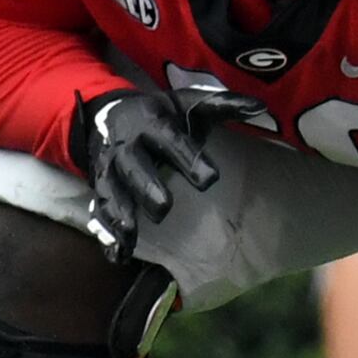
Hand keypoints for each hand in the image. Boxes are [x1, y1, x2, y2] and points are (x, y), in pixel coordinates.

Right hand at [72, 86, 223, 256]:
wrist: (107, 113)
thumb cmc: (159, 114)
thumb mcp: (187, 103)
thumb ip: (222, 104)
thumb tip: (259, 106)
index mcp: (152, 122)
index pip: (170, 140)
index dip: (189, 157)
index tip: (210, 179)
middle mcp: (126, 145)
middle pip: (133, 167)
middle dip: (146, 187)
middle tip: (164, 208)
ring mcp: (108, 167)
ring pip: (109, 190)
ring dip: (119, 213)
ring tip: (130, 234)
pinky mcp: (99, 186)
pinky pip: (98, 210)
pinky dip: (106, 232)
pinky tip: (118, 254)